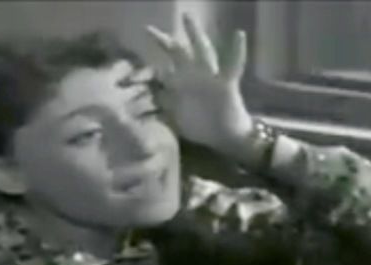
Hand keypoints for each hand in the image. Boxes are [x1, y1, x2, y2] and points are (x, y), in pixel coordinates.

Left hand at [145, 13, 253, 153]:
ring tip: (187, 18)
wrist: (224, 136)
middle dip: (164, 42)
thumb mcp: (176, 115)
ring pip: (202, 52)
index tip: (135, 49)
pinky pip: (233, 67)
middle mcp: (194, 77)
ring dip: (195, 35)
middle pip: (177, 55)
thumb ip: (163, 106)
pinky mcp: (226, 86)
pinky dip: (238, 51)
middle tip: (148, 29)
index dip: (147, 62)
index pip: (163, 68)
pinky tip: (238, 35)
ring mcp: (209, 79)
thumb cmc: (200, 125)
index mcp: (182, 84)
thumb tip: (145, 105)